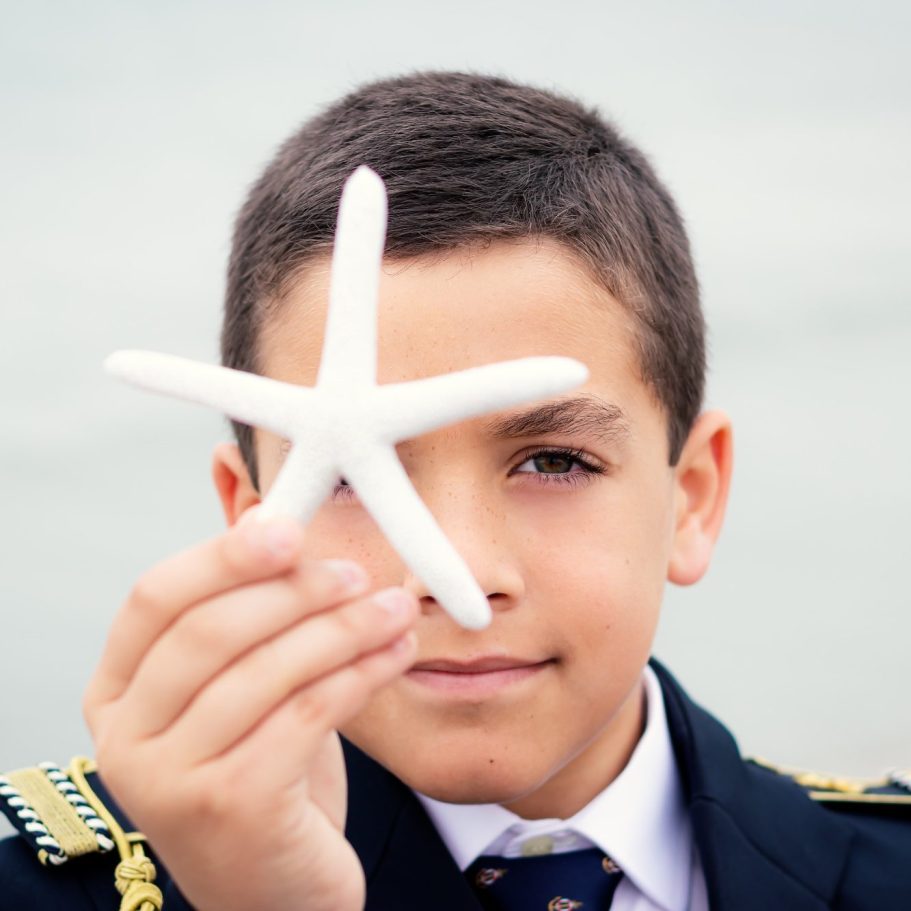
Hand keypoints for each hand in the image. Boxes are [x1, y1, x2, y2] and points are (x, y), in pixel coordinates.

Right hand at [83, 510, 418, 910]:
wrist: (277, 889)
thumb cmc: (263, 773)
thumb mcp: (243, 688)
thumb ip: (248, 614)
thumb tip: (270, 515)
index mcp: (117, 693)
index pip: (156, 599)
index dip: (222, 554)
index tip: (288, 527)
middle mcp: (125, 738)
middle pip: (211, 630)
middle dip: (295, 591)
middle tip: (356, 572)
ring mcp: (167, 780)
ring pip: (266, 671)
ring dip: (344, 628)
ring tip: (396, 607)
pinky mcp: (228, 808)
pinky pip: (307, 713)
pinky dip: (360, 672)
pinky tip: (397, 652)